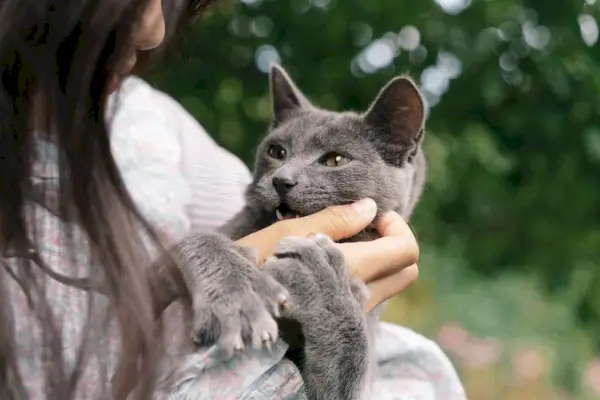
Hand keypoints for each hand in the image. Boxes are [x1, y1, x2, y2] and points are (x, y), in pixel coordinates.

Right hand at [236, 198, 418, 311]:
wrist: (230, 307)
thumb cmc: (253, 263)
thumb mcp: (290, 233)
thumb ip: (335, 220)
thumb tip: (371, 208)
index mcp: (350, 270)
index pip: (405, 251)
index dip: (396, 226)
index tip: (370, 217)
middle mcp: (357, 298)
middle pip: (406, 271)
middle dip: (395, 243)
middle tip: (366, 228)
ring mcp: (349, 315)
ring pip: (389, 285)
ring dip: (380, 259)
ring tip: (346, 243)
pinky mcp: (338, 322)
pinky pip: (369, 296)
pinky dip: (365, 275)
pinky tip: (334, 264)